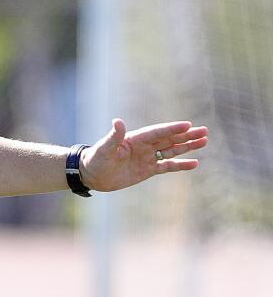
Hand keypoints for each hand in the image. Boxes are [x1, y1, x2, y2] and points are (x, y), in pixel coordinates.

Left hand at [81, 119, 207, 191]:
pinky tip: (194, 164)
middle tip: (204, 131)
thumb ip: (113, 136)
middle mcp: (144, 146)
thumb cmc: (95, 159)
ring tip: (204, 141)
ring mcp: (148, 157)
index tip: (187, 124)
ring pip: (172, 150)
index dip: (172, 129)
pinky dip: (180, 165)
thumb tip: (117, 121)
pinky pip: (167, 166)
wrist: (92, 175)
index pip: (157, 132)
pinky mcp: (148, 170)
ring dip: (187, 146)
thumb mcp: (104, 148)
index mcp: (136, 138)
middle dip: (186, 135)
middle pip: (169, 139)